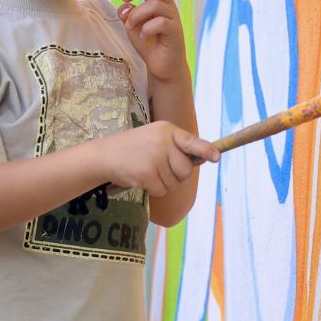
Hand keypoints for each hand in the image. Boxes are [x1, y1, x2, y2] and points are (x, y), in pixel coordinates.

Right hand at [98, 121, 218, 196]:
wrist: (104, 155)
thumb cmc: (132, 148)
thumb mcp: (154, 137)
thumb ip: (174, 146)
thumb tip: (200, 160)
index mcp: (167, 130)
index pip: (192, 141)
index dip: (206, 150)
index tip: (216, 157)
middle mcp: (163, 142)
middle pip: (186, 170)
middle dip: (178, 176)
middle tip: (162, 171)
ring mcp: (155, 157)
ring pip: (174, 183)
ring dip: (163, 183)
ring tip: (147, 171)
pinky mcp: (147, 173)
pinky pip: (162, 190)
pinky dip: (154, 190)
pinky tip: (142, 179)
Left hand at [116, 0, 189, 83]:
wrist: (163, 67)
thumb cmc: (149, 43)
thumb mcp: (132, 26)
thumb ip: (127, 14)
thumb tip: (124, 5)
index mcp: (158, 1)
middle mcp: (167, 6)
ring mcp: (173, 18)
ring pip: (155, 4)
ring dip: (136, 14)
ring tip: (130, 26)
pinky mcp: (175, 33)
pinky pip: (161, 23)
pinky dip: (147, 28)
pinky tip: (143, 36)